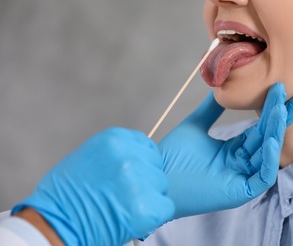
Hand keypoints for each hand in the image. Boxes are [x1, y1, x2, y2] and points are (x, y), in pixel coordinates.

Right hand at [12, 128, 174, 244]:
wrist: (53, 225)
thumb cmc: (65, 195)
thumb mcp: (88, 156)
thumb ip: (116, 153)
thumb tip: (138, 156)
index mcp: (113, 140)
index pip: (147, 145)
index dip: (143, 162)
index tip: (135, 173)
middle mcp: (128, 156)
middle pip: (156, 166)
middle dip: (147, 180)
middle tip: (127, 194)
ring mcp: (137, 181)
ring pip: (162, 186)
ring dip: (151, 197)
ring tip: (127, 206)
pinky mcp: (146, 207)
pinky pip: (165, 207)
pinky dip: (154, 215)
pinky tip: (135, 219)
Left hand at [160, 83, 292, 218]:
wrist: (155, 176)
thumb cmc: (172, 155)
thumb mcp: (196, 125)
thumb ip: (211, 109)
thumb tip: (221, 87)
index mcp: (233, 150)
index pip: (258, 128)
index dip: (270, 111)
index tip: (281, 89)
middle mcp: (241, 163)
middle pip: (267, 139)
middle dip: (283, 118)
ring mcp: (242, 178)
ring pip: (267, 154)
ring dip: (276, 132)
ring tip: (283, 109)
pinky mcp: (241, 192)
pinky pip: (263, 176)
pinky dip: (269, 159)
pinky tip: (271, 138)